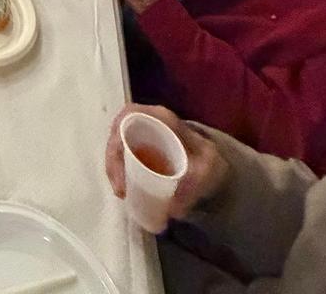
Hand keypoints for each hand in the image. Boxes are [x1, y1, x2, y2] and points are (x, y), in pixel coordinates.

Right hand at [105, 104, 228, 218]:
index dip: (118, 137)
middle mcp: (146, 120)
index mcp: (160, 117)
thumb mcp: (207, 167)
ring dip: (114, 168)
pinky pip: (121, 154)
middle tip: (120, 190)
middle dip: (113, 161)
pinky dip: (119, 171)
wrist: (212, 161)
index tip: (121, 166)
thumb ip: (193, 185)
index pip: (128, 116)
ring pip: (117, 145)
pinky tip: (123, 189)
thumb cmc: (207, 158)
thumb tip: (171, 209)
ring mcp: (141, 132)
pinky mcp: (139, 145)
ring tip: (121, 193)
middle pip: (118, 132)